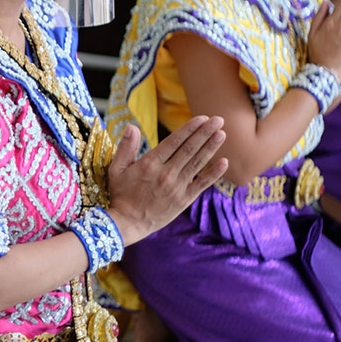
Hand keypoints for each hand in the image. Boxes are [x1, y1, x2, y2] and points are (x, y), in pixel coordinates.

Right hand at [107, 116, 227, 244]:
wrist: (128, 223)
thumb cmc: (121, 194)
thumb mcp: (116, 169)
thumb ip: (126, 147)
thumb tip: (132, 126)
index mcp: (150, 163)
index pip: (174, 141)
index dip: (189, 129)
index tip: (202, 118)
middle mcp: (166, 173)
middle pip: (190, 149)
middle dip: (205, 133)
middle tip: (219, 120)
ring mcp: (177, 187)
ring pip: (198, 163)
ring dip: (211, 147)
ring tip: (222, 134)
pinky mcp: (184, 200)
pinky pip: (202, 184)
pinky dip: (214, 173)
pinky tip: (224, 162)